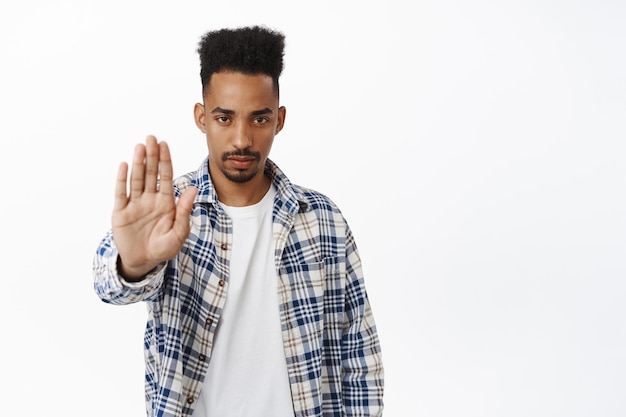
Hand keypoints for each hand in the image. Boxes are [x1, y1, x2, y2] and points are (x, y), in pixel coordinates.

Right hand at [112, 135, 196, 279]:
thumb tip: (192, 189)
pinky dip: (122, 179)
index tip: (164, 144)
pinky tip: (125, 165)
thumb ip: (184, 211)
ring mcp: (135, 204)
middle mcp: (150, 199)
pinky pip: (121, 193)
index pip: (166, 176)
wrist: (144, 262)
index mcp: (166, 202)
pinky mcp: (121, 212)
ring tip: (140, 147)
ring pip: (137, 179)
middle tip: (151, 138)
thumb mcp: (179, 232)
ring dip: (138, 163)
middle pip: (151, 173)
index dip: (165, 160)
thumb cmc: (164, 248)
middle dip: (151, 155)